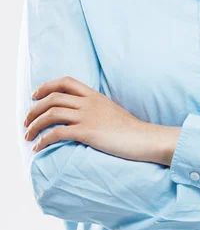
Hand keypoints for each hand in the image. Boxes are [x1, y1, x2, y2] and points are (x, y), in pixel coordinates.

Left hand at [23, 76, 171, 162]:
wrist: (143, 138)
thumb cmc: (130, 129)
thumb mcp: (111, 110)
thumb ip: (96, 108)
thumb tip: (82, 113)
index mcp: (94, 95)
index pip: (66, 81)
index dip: (46, 86)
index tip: (35, 96)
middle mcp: (89, 102)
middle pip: (53, 97)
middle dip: (34, 109)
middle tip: (26, 121)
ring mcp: (88, 116)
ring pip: (51, 113)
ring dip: (35, 125)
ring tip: (28, 136)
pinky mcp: (87, 132)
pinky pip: (57, 133)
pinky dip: (43, 140)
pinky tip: (39, 148)